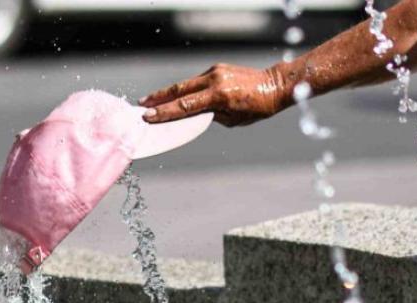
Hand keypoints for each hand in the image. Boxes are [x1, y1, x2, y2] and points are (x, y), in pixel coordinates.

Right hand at [139, 63, 291, 126]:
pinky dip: (186, 90)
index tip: (147, 116)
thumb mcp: (232, 120)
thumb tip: (192, 112)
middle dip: (158, 98)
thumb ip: (210, 115)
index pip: (185, 106)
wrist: (274, 85)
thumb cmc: (256, 108)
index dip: (164, 112)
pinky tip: (176, 96)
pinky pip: (197, 81)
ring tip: (152, 100)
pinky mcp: (217, 68)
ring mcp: (216, 72)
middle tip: (141, 105)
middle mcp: (215, 80)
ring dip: (168, 93)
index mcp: (219, 96)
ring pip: (186, 84)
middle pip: (179, 90)